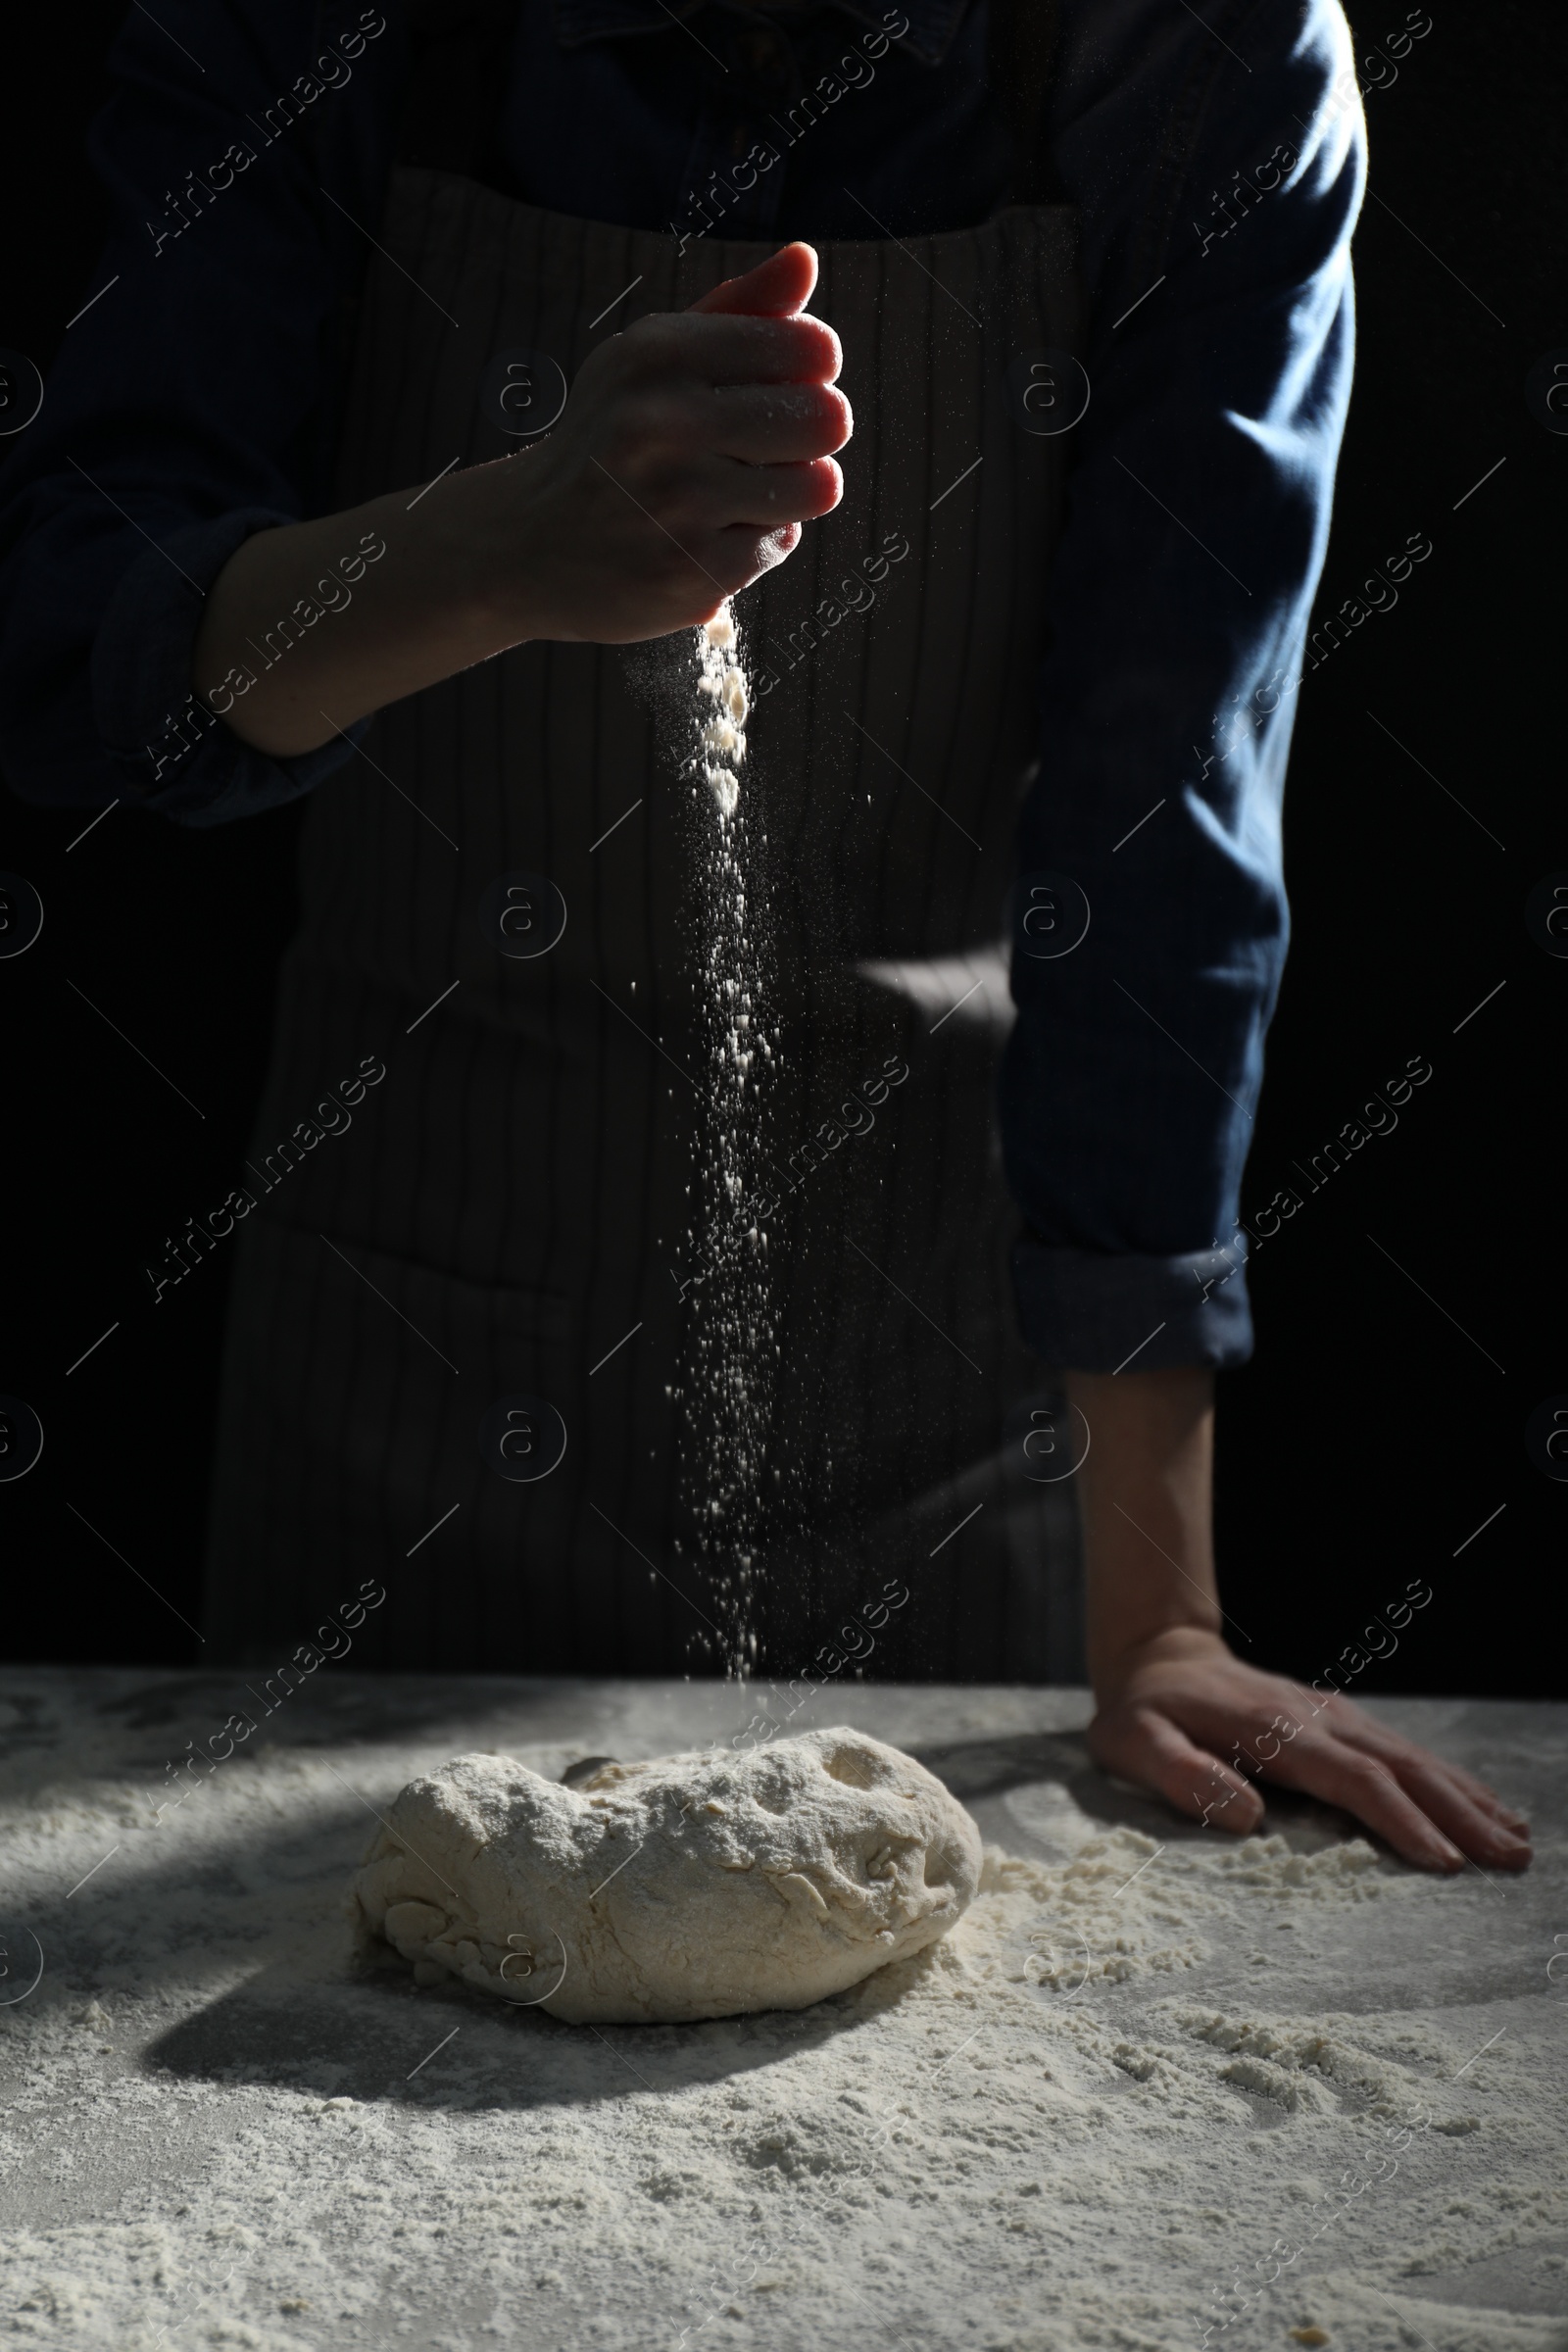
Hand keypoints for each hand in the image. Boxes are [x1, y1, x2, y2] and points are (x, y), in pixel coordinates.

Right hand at [494, 240, 848, 643]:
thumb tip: (805, 258)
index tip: (780, 389)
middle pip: (826, 418)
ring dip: (789, 493)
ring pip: (815, 486)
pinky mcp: (693, 572)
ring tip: (733, 495)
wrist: (527, 544)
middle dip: (810, 436)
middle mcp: (664, 422)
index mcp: (660, 353)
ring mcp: (678, 503)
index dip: (812, 373)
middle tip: (765, 449)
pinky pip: (780, 543)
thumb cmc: (611, 439)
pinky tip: (704, 537)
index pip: (811, 347)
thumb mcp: (654, 360)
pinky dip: (755, 543)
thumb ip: (737, 310)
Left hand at [1087, 1625, 1531, 1873]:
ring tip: (1517, 1841)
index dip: (1400, 1821)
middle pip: (1402, 1768)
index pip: (1353, 1779)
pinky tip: (1482, 1806)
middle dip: (1459, 1815)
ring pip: (1413, 1758)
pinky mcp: (1339, 1721)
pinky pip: (1403, 1753)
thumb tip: (1246, 1815)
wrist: (1158, 1658)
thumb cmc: (1143, 1713)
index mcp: (1274, 1731)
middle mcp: (1316, 1719)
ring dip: (1467, 1798)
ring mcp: (1333, 1716)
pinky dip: (1449, 1780)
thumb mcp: (1134, 1743)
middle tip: (1510, 1861)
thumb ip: (1180, 1774)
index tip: (1445, 1863)